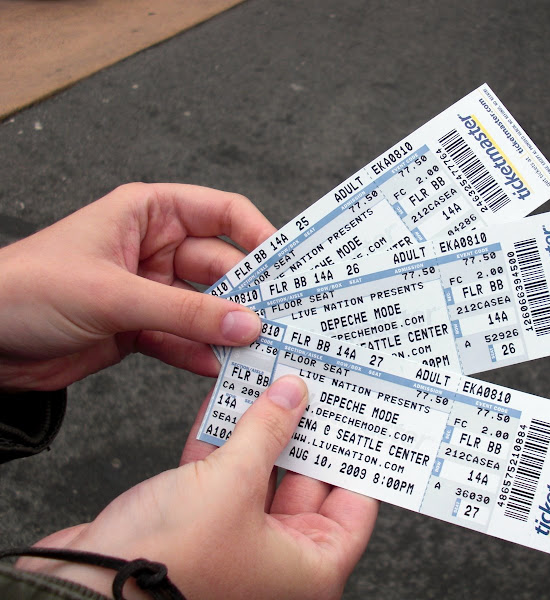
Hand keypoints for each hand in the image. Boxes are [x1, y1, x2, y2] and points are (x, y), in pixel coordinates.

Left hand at [0, 183, 274, 390]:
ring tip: (257, 348)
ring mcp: (148, 289)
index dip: (258, 235)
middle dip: (247, 293)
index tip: (288, 266)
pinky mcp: (138, 327)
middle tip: (280, 318)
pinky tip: (219, 368)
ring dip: (227, 328)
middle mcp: (153, 248)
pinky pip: (182, 338)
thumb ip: (185, 312)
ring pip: (204, 306)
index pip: (220, 213)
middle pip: (219, 266)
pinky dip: (199, 353)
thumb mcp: (114, 294)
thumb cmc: (27, 289)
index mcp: (148, 214)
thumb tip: (245, 323)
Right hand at [17, 376, 378, 599]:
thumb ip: (266, 433)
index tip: (358, 415)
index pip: (353, 505)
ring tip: (271, 382)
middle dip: (304, 430)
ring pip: (260, 475)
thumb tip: (292, 396)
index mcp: (308, 568)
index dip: (357, 456)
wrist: (80, 588)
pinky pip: (220, 478)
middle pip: (306, 483)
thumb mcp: (231, 484)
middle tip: (312, 386)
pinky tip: (225, 401)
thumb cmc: (163, 566)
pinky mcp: (197, 529)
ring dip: (259, 429)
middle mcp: (278, 561)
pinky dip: (221, 441)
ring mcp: (237, 544)